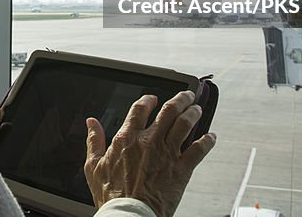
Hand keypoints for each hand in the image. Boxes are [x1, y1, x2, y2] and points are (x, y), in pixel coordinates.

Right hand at [84, 91, 215, 216]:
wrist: (130, 215)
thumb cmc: (112, 196)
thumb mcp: (93, 167)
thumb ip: (94, 141)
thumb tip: (91, 123)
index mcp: (127, 138)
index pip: (140, 109)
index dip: (148, 100)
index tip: (153, 99)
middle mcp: (149, 141)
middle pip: (169, 110)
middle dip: (181, 99)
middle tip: (187, 96)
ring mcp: (167, 154)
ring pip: (185, 124)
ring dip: (194, 113)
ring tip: (198, 109)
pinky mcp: (181, 169)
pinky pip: (199, 149)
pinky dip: (207, 141)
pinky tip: (211, 137)